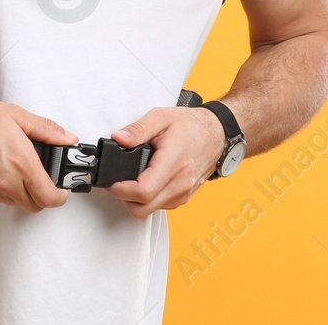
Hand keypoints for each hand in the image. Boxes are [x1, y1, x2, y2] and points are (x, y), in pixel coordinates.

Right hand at [0, 90, 78, 212]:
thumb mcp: (16, 115)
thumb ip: (47, 130)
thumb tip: (66, 138)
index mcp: (20, 163)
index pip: (49, 198)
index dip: (60, 196)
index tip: (60, 188)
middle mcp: (4, 182)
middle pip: (33, 206)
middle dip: (41, 195)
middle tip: (40, 178)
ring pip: (13, 202)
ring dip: (18, 191)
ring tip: (12, 166)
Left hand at [100, 105, 225, 218]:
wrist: (217, 134)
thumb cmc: (192, 126)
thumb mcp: (161, 117)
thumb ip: (137, 129)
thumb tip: (118, 139)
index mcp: (173, 163)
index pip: (143, 191)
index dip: (120, 189)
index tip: (110, 181)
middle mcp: (180, 184)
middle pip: (142, 208)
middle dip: (123, 198)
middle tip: (116, 181)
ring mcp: (183, 193)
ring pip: (150, 210)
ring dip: (135, 200)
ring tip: (131, 178)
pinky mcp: (183, 197)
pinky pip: (160, 206)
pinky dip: (148, 199)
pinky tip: (146, 181)